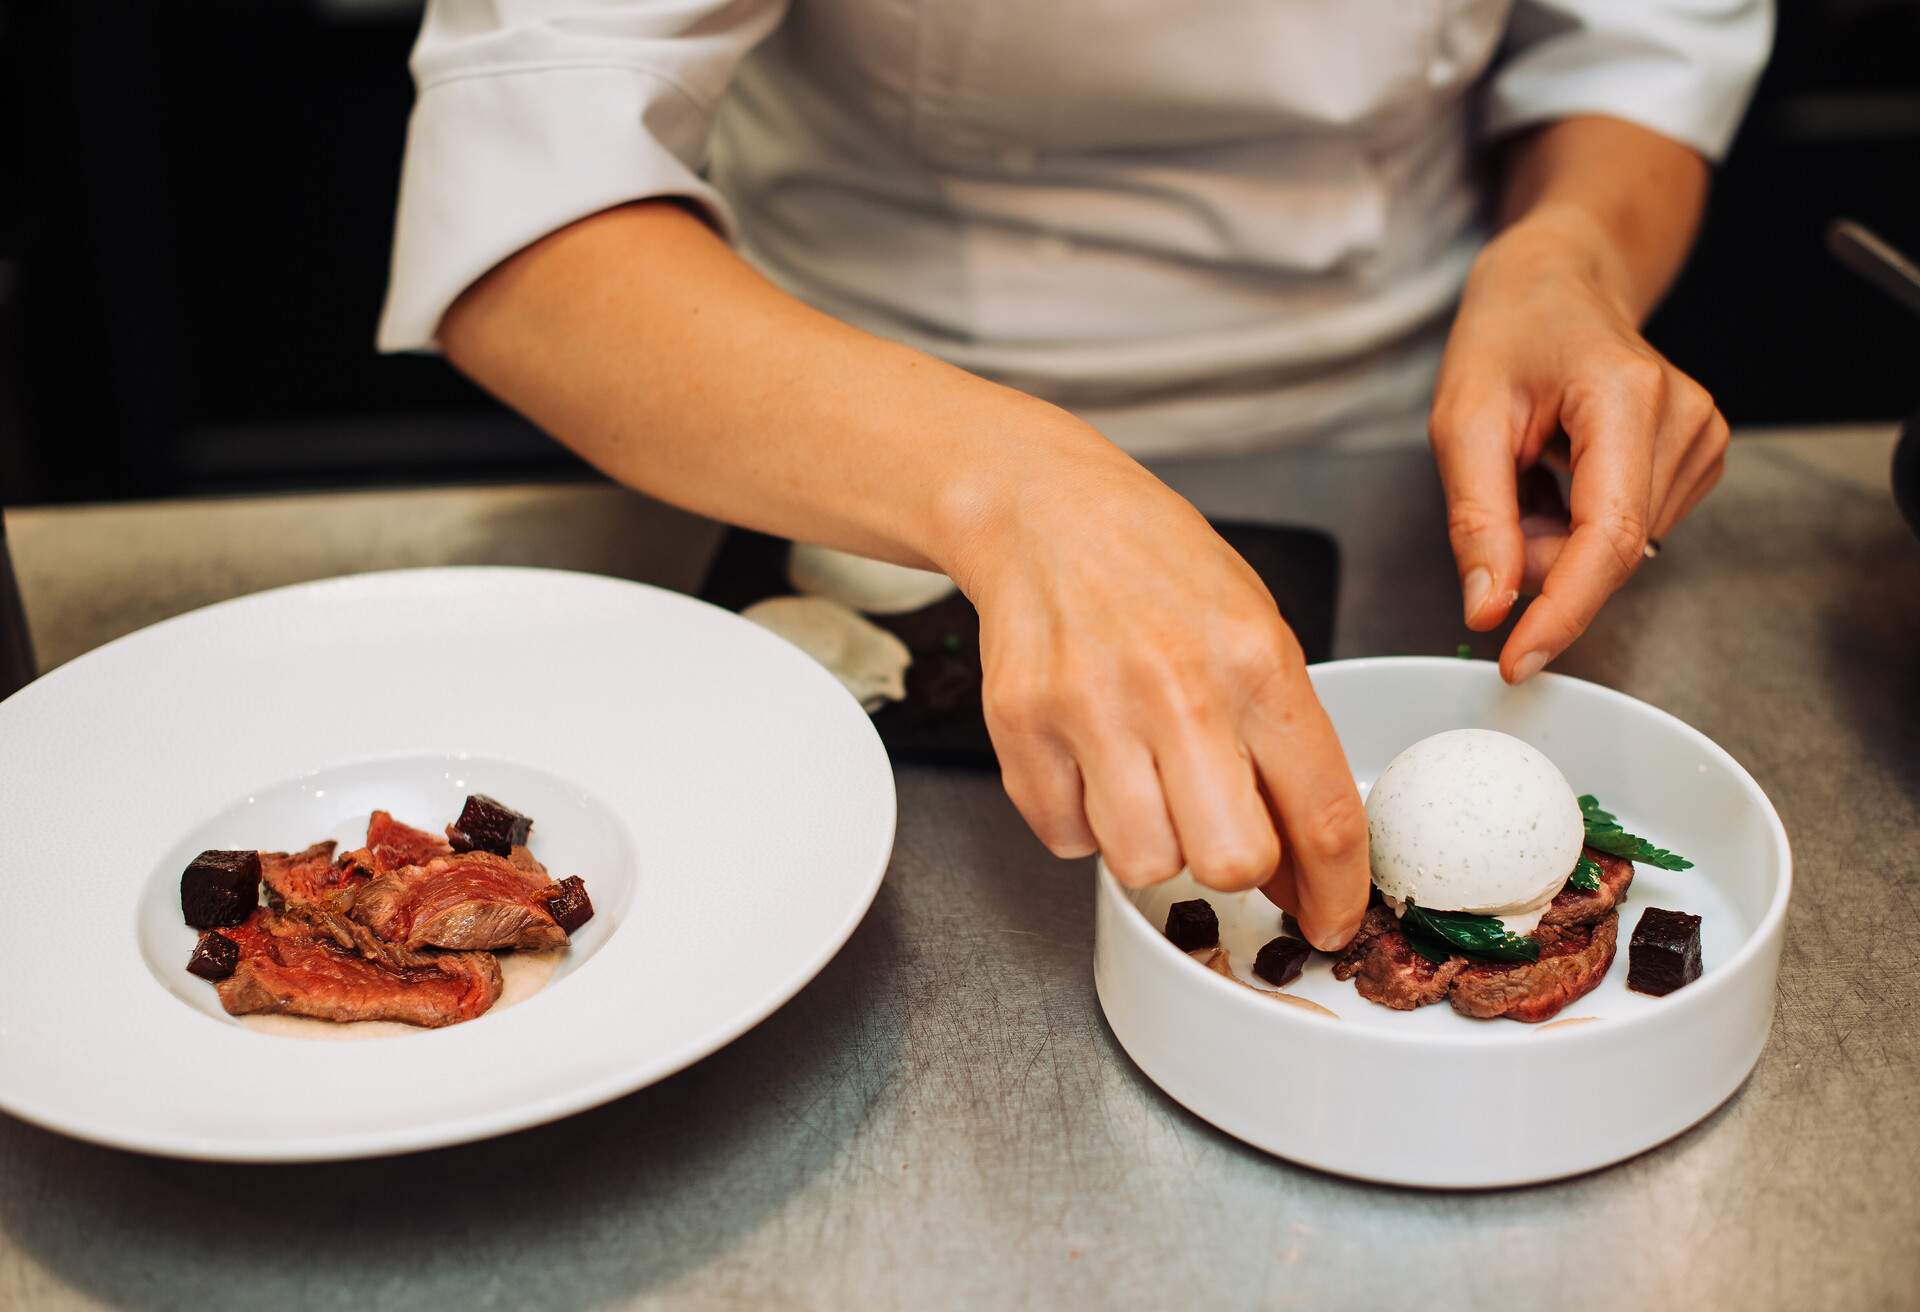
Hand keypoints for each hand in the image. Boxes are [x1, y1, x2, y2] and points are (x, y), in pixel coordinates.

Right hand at [951, 457, 1370, 949]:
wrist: (1046, 510)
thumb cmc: (1160, 570)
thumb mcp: (1255, 631)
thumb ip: (1284, 745)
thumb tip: (1302, 868)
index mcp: (1256, 661)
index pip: (1322, 815)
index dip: (1336, 894)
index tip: (1330, 922)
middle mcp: (1176, 688)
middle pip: (1231, 862)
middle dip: (1234, 867)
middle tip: (1219, 829)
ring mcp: (1089, 708)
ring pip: (1142, 864)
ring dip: (1151, 844)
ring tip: (1145, 782)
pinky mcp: (1019, 725)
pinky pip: (1065, 838)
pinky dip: (1081, 821)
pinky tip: (1090, 760)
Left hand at [1429, 208, 1729, 681]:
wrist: (1557, 282)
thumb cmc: (1508, 333)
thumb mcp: (1462, 420)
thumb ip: (1475, 521)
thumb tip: (1488, 609)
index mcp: (1628, 397)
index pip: (1608, 538)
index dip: (1563, 611)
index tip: (1518, 660)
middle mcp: (1684, 419)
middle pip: (1607, 552)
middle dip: (1537, 554)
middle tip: (1499, 492)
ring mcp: (1701, 440)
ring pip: (1615, 551)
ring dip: (1555, 537)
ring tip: (1530, 467)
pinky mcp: (1699, 458)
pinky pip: (1627, 532)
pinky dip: (1578, 524)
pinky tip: (1563, 471)